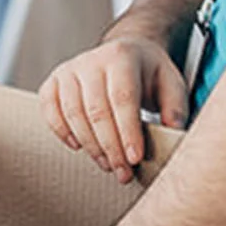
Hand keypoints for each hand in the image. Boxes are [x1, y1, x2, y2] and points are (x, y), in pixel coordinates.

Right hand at [40, 36, 189, 184]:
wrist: (124, 52)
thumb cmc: (148, 73)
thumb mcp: (171, 82)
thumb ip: (175, 107)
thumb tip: (172, 132)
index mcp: (122, 56)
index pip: (122, 98)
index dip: (127, 131)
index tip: (135, 159)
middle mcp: (92, 60)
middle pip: (97, 110)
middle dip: (111, 147)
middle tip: (123, 173)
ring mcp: (69, 69)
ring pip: (73, 113)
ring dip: (90, 145)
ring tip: (108, 165)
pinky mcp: (54, 81)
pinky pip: (49, 109)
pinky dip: (61, 131)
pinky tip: (78, 147)